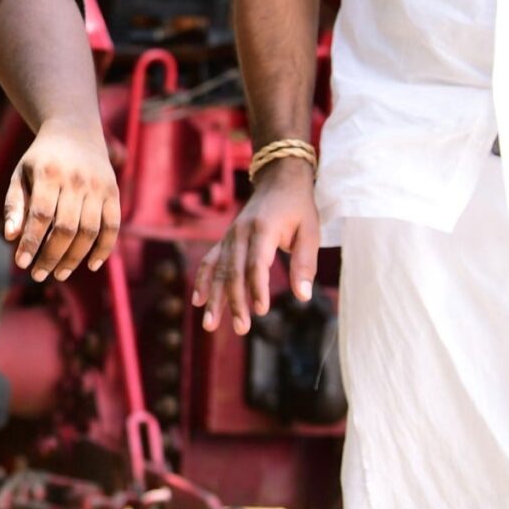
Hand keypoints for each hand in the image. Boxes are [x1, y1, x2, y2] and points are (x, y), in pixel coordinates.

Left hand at [3, 122, 120, 280]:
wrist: (75, 130)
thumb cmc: (41, 159)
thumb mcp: (20, 175)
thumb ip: (14, 205)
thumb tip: (11, 237)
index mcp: (49, 173)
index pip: (41, 215)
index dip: (31, 242)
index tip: (21, 264)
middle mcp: (76, 179)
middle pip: (66, 228)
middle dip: (51, 256)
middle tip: (38, 275)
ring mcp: (98, 186)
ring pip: (89, 231)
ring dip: (74, 258)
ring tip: (59, 274)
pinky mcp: (113, 191)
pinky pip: (112, 226)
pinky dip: (104, 248)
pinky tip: (91, 265)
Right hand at [192, 160, 320, 335]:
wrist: (278, 179)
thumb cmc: (298, 208)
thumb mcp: (310, 231)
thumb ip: (305, 263)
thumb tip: (303, 296)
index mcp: (263, 229)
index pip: (257, 263)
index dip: (257, 288)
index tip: (261, 311)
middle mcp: (241, 232)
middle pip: (233, 271)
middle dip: (235, 301)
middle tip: (241, 328)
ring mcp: (230, 236)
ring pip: (218, 270)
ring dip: (214, 298)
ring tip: (210, 324)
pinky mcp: (226, 240)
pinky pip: (210, 261)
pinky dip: (203, 280)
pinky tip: (198, 300)